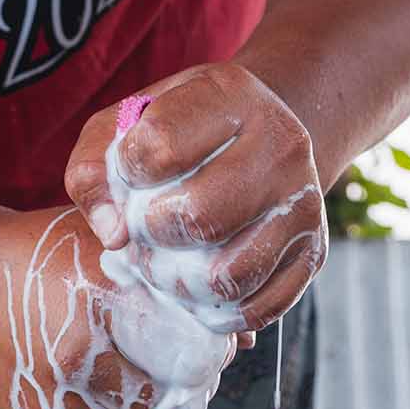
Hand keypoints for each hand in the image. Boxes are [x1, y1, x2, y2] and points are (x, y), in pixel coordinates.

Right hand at [0, 205, 232, 408]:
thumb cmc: (45, 254)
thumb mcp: (108, 243)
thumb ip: (171, 280)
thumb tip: (243, 337)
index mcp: (105, 301)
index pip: (190, 354)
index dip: (209, 356)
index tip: (212, 349)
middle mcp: (81, 354)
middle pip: (170, 400)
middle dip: (187, 393)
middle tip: (187, 376)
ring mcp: (59, 398)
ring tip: (153, 390)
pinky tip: (114, 400)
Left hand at [64, 63, 327, 331]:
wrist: (259, 137)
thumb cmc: (178, 132)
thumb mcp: (126, 125)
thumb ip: (95, 168)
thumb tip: (113, 235)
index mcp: (230, 96)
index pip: (159, 146)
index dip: (128, 172)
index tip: (131, 173)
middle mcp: (281, 143)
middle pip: (198, 217)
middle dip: (150, 235)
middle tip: (141, 232)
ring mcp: (305, 201)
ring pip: (227, 275)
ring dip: (178, 284)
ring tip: (165, 264)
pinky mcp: (314, 251)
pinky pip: (257, 308)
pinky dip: (215, 313)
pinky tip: (195, 288)